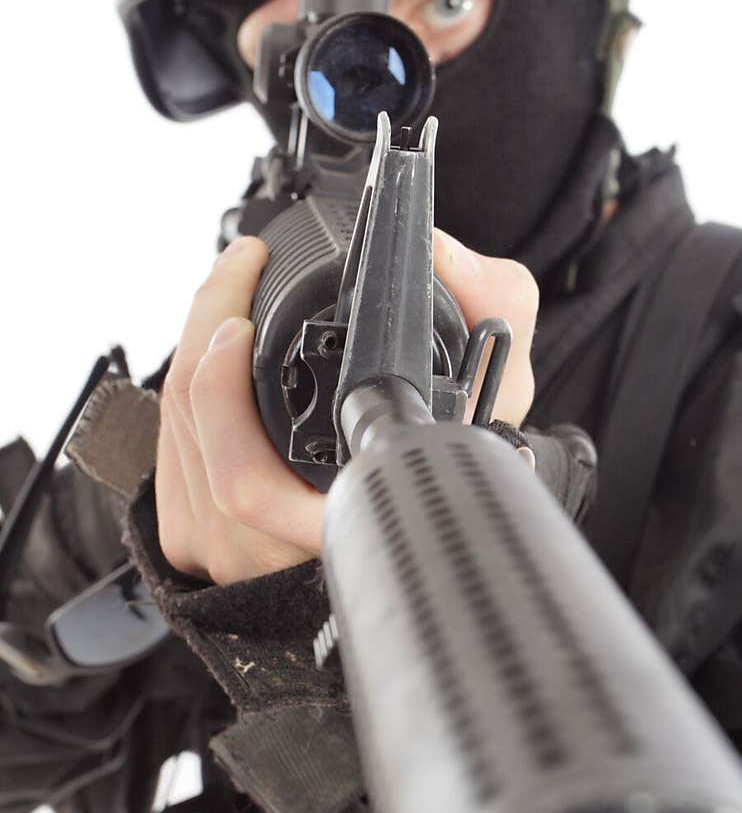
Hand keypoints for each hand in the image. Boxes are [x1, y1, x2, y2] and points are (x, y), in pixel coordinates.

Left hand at [156, 230, 538, 585]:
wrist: (425, 519)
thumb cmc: (461, 463)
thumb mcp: (503, 388)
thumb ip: (493, 308)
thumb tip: (439, 254)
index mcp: (335, 532)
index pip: (246, 484)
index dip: (223, 395)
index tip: (241, 321)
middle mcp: (271, 557)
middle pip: (195, 439)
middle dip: (203, 332)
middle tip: (239, 271)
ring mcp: (225, 554)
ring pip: (176, 438)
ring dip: (192, 351)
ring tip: (229, 294)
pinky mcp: (194, 539)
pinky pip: (166, 454)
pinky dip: (185, 391)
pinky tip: (212, 355)